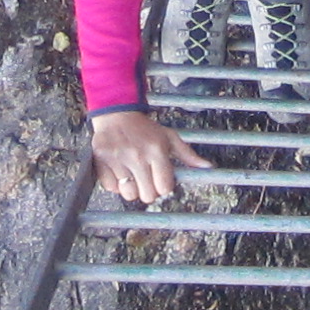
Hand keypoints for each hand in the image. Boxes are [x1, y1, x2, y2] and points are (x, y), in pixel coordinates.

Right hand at [90, 108, 205, 207]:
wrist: (117, 113)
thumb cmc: (145, 128)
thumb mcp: (169, 137)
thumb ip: (188, 155)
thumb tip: (207, 167)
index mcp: (156, 151)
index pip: (164, 187)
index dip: (163, 186)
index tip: (159, 179)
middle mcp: (138, 156)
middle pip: (148, 195)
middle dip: (148, 190)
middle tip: (145, 178)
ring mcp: (118, 159)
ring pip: (129, 194)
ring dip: (131, 189)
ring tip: (131, 175)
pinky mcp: (101, 161)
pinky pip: (110, 188)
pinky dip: (114, 184)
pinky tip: (118, 171)